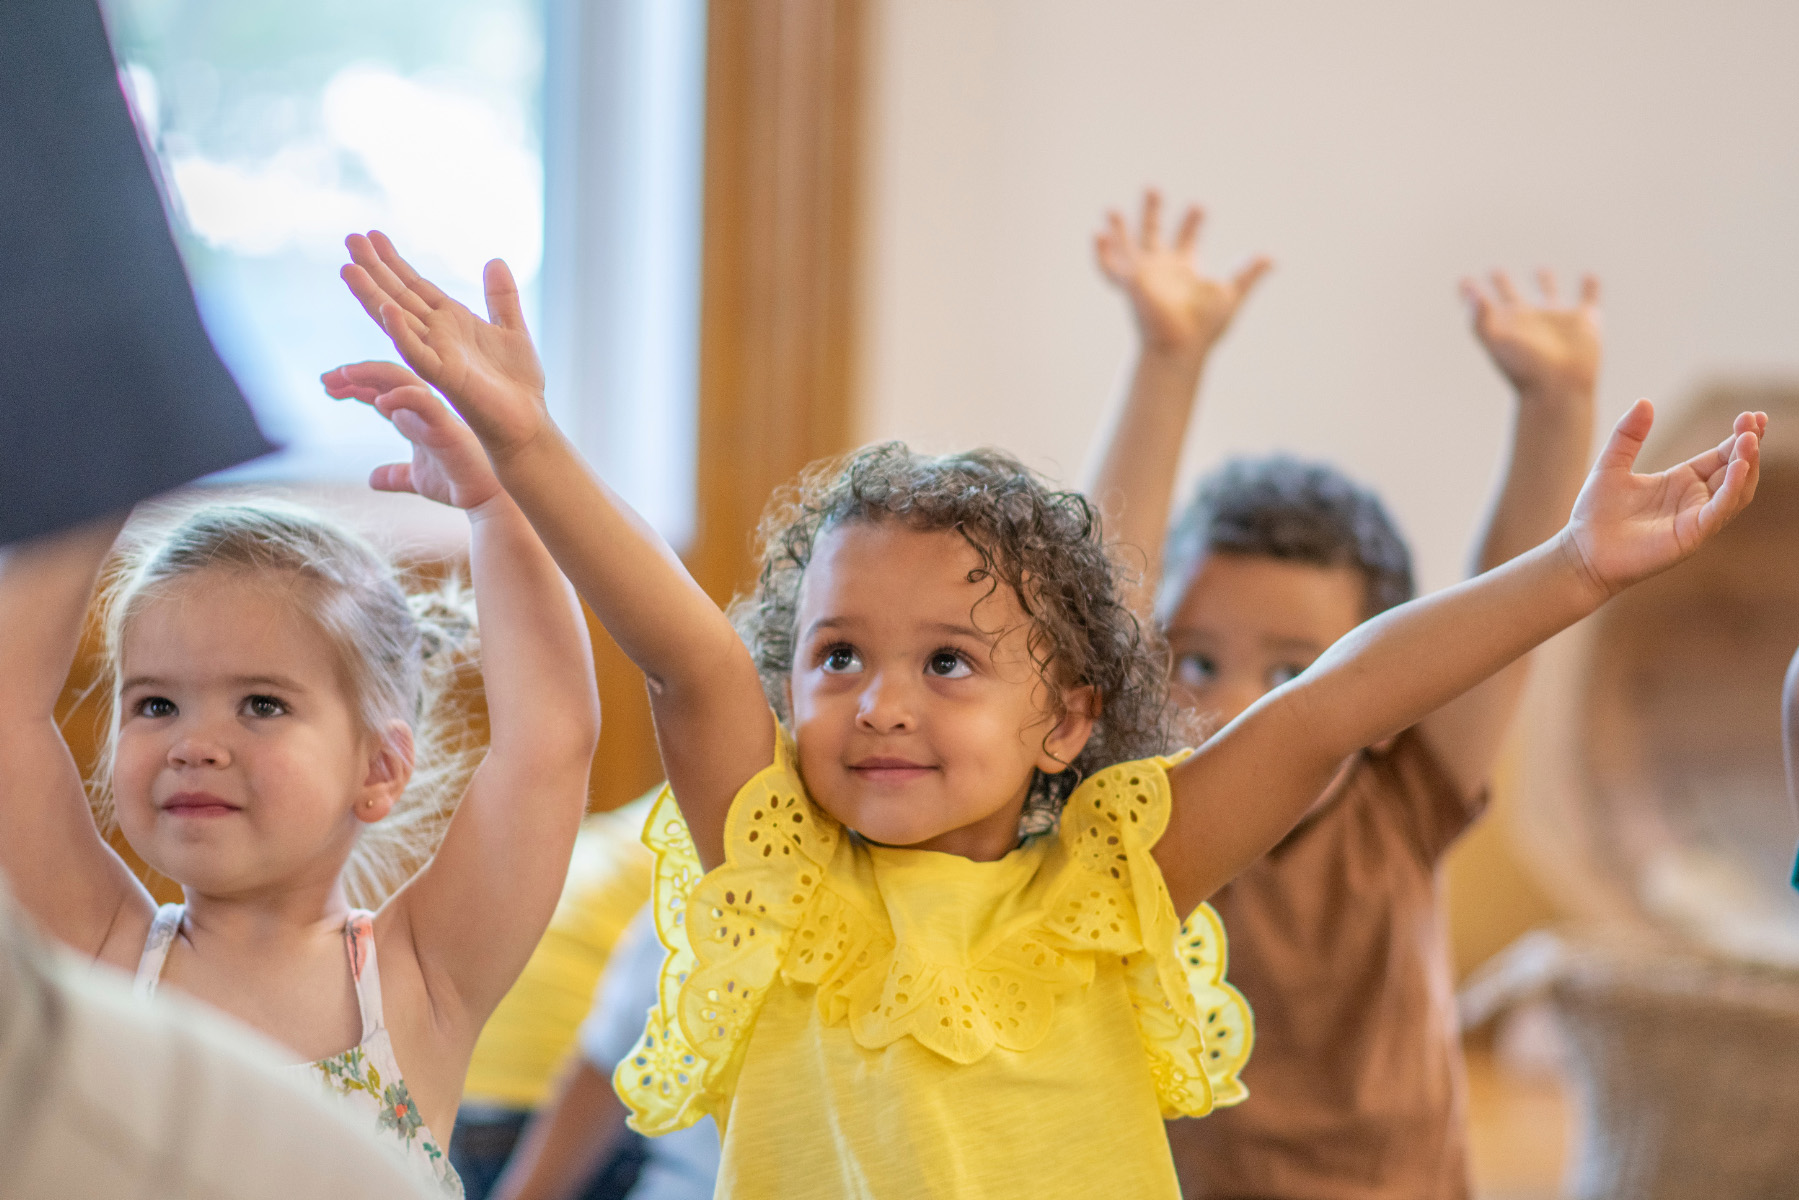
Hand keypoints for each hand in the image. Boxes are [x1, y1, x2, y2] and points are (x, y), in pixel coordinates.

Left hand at [322, 360, 501, 510]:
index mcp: (416, 417)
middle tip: (326, 378)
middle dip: (354, 374)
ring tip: (343, 376)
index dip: (354, 386)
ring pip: (401, 379)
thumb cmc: (457, 484)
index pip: (381, 391)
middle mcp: (424, 409)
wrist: (487, 500)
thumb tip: (372, 479)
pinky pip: (422, 402)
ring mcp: (435, 414)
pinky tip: (379, 402)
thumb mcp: (416, 479)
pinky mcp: (446, 426)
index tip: (327, 386)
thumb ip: (395, 475)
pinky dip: (401, 396)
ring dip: (369, 374)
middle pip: (386, 377)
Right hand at [340, 231, 547, 459]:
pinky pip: (418, 354)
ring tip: (349, 269)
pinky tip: (387, 310)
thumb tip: (495, 260)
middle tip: (349, 238)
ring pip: (397, 321)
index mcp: (451, 322)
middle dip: (374, 269)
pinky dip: (402, 332)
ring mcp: (437, 356)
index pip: (414, 286)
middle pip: (398, 296)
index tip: (372, 235)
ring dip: (373, 295)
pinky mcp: (446, 378)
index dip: (393, 261)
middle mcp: (437, 336)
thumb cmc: (518, 383)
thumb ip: (501, 297)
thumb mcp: (512, 329)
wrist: (527, 422)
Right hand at [1094, 190, 1270, 362]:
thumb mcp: (1230, 294)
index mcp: (1184, 270)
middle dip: (1153, 212)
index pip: (1187, 239)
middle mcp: (1161, 270)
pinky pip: (1110, 267)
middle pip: (1154, 234)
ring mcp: (1143, 276)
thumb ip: (1247, 274)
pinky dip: (1102, 253)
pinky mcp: (1129, 283)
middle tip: (1152, 188)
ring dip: (1118, 229)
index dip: (1192, 222)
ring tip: (1110, 209)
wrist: (1182, 344)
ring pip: (1127, 247)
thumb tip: (1271, 258)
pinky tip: (1097, 234)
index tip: (1198, 206)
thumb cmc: (1205, 327)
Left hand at [1462, 270, 1600, 402]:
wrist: (1560, 389)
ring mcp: (1557, 319)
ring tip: (1541, 269)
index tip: (1463, 281)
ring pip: (1550, 294)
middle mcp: (1528, 320)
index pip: (1483, 304)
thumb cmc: (1524, 368)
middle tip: (1494, 270)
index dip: (1471, 293)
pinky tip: (1589, 277)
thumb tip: (1470, 291)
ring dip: (1546, 282)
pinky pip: (1588, 298)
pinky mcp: (1585, 321)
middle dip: (1503, 283)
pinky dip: (1590, 287)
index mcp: (1504, 324)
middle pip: (1512, 296)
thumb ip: (1479, 317)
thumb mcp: (1496, 341)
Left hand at [1562, 401, 1763, 597]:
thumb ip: (1628, 435)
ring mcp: (1696, 518)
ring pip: (1737, 491)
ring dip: (1747, 465)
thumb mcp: (1611, 464)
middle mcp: (1695, 499)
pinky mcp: (1692, 535)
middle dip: (1749, 445)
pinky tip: (1738, 467)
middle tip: (1756, 421)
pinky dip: (1732, 489)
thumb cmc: (1596, 513)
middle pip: (1736, 470)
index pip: (1722, 456)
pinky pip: (1720, 510)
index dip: (1739, 437)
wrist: (1582, 552)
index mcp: (1682, 481)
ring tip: (1750, 439)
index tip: (1753, 416)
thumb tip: (1644, 401)